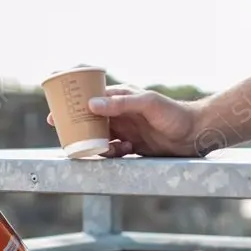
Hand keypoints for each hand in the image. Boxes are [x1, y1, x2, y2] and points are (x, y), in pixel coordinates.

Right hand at [46, 84, 204, 157]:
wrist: (196, 134)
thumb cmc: (174, 113)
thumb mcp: (147, 103)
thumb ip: (120, 103)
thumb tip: (91, 104)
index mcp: (120, 97)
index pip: (90, 97)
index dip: (71, 104)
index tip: (55, 112)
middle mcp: (120, 113)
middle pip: (90, 120)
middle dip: (78, 128)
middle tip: (66, 136)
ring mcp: (126, 130)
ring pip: (100, 138)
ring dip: (97, 144)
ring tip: (104, 148)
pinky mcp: (133, 146)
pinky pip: (113, 151)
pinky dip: (114, 153)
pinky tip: (126, 151)